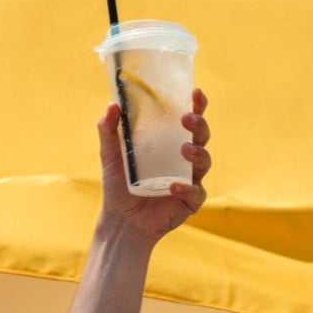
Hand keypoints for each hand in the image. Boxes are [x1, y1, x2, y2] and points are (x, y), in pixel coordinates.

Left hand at [96, 88, 210, 242]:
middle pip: (202, 136)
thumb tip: (112, 104)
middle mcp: (184, 158)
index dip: (197, 105)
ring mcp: (190, 179)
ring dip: (198, 153)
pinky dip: (187, 188)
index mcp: (170, 142)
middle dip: (199, 125)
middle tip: (187, 119)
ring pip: (204, 161)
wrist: (121, 219)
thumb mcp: (110, 154)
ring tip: (184, 149)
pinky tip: (173, 186)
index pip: (189, 119)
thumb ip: (108, 130)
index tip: (195, 92)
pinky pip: (196, 192)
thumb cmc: (119, 184)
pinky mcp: (190, 201)